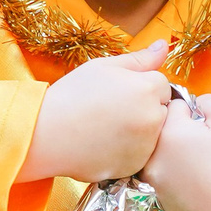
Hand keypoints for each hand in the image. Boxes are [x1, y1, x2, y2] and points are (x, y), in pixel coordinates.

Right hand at [17, 43, 172, 183]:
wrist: (47, 134)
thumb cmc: (72, 95)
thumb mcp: (104, 67)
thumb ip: (139, 59)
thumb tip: (164, 45)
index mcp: (147, 88)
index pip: (162, 84)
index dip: (141, 86)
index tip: (119, 92)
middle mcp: (153, 117)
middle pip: (162, 109)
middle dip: (145, 108)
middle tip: (112, 111)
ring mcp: (146, 145)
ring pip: (154, 134)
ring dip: (139, 131)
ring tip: (107, 128)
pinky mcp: (136, 165)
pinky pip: (141, 154)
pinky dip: (129, 151)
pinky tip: (105, 144)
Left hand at [141, 92, 210, 210]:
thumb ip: (207, 102)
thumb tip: (196, 103)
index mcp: (169, 130)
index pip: (172, 107)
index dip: (190, 114)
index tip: (202, 126)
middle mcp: (153, 154)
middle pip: (160, 132)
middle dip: (176, 133)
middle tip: (199, 146)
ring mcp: (152, 179)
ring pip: (157, 155)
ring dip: (170, 155)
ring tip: (195, 165)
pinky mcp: (157, 197)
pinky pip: (161, 178)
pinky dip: (172, 177)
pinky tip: (192, 182)